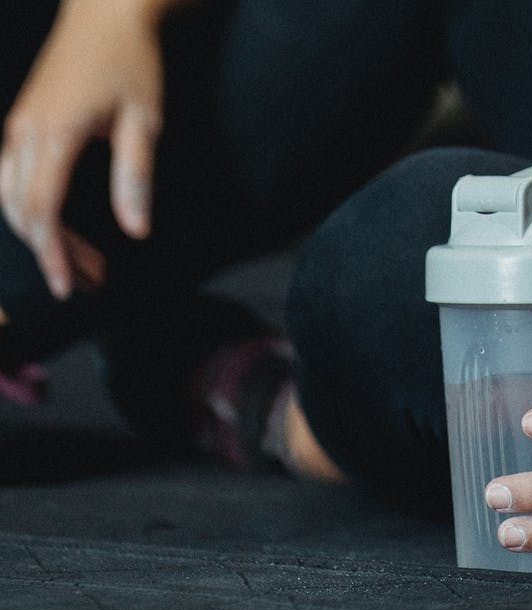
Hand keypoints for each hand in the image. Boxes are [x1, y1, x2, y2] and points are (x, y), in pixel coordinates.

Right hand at [0, 0, 166, 299]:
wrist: (104, 13)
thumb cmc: (130, 62)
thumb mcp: (144, 121)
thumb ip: (135, 177)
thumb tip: (135, 230)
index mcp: (54, 135)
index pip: (42, 212)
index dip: (54, 255)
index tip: (70, 287)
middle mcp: (24, 133)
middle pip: (22, 212)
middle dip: (54, 253)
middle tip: (92, 281)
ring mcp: (16, 127)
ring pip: (11, 198)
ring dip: (44, 235)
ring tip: (87, 262)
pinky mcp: (21, 123)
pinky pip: (11, 178)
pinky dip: (33, 210)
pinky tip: (63, 226)